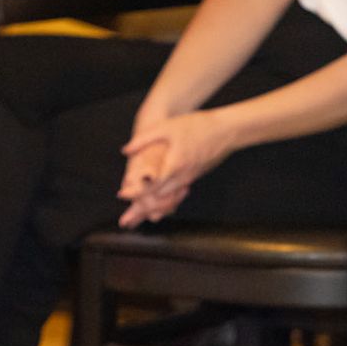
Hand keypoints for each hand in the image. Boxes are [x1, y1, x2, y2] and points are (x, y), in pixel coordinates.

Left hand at [118, 110, 236, 226]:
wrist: (225, 131)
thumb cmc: (195, 126)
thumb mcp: (166, 127)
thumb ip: (144, 139)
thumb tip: (125, 150)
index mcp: (173, 164)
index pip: (151, 184)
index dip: (135, 191)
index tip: (121, 194)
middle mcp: (182, 176)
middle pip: (158, 198)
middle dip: (140, 209)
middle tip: (125, 219)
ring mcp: (189, 178)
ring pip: (168, 200)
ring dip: (152, 209)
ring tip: (137, 217)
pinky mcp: (193, 177)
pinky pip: (177, 195)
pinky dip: (165, 203)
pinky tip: (157, 206)